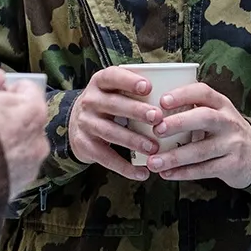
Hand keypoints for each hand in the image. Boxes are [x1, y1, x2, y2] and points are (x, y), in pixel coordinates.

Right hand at [0, 65, 50, 196]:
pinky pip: (13, 169)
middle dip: (9, 117)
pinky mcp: (20, 186)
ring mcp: (31, 166)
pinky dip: (2, 164)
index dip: (8, 88)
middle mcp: (39, 139)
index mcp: (34, 110)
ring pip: (21, 147)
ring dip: (7, 143)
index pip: (28, 88)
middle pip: (27, 120)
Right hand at [67, 65, 164, 180]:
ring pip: (110, 132)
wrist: (75, 124)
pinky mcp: (85, 145)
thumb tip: (175, 96)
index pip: (112, 76)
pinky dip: (125, 167)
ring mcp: (86, 123)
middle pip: (113, 104)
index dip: (129, 81)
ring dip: (133, 141)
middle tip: (158, 117)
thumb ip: (134, 91)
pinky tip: (142, 173)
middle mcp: (90, 101)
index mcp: (100, 83)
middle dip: (136, 111)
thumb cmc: (108, 104)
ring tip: (154, 148)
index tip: (148, 87)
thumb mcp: (114, 91)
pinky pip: (106, 157)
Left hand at [141, 82, 250, 188]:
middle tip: (157, 130)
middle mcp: (228, 121)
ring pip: (202, 149)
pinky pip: (205, 170)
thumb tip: (149, 114)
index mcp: (221, 104)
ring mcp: (233, 144)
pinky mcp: (233, 165)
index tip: (161, 101)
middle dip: (179, 123)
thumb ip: (191, 111)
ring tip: (153, 162)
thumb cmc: (222, 131)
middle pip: (204, 118)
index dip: (183, 94)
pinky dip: (184, 172)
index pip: (203, 92)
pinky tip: (167, 174)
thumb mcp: (214, 114)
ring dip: (175, 157)